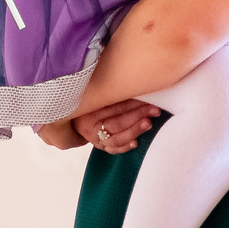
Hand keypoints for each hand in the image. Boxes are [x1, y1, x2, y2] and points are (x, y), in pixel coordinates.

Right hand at [40, 99, 161, 153]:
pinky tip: (136, 143)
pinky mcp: (99, 146)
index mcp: (88, 109)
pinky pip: (113, 149)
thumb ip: (112, 89)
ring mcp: (94, 138)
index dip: (133, 103)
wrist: (74, 115)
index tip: (150, 98)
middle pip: (117, 122)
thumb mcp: (97, 93)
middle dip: (138, 115)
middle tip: (154, 110)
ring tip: (148, 123)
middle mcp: (89, 126)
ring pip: (116, 138)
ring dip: (134, 131)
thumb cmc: (91, 99)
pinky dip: (124, 147)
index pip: (114, 107)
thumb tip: (137, 78)